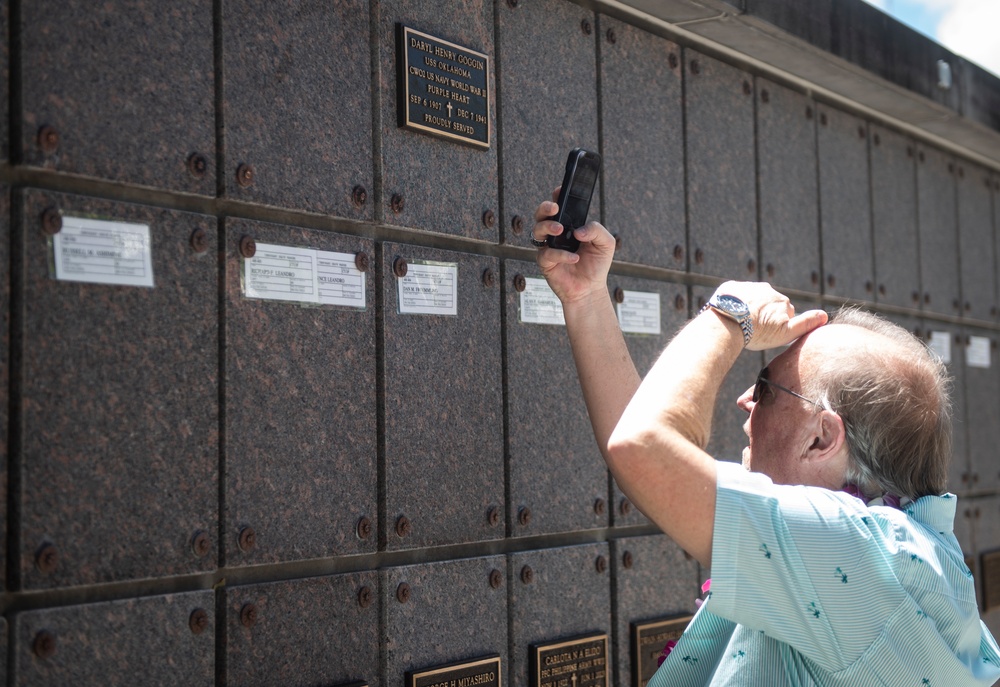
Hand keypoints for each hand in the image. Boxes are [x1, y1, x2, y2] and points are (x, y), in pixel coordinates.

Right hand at [531, 188, 615, 305]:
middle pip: (541, 214)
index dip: (557, 196)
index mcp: (569, 226)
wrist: (590, 289)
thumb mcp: (606, 243)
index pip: (559, 207)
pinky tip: (574, 258)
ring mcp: (548, 247)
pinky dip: (561, 254)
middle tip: (555, 208)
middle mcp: (556, 234)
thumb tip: (579, 230)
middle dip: (545, 207)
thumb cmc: (596, 265)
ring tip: (560, 230)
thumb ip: (597, 230)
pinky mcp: (545, 262)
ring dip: (547, 226)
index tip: (560, 190)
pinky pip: (547, 254)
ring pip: (537, 231)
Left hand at [712, 281, 827, 350]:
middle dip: (762, 314)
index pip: (783, 313)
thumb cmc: (758, 332)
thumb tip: (825, 316)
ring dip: (746, 307)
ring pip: (749, 298)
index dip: (775, 325)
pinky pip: (732, 295)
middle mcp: (767, 289)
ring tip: (738, 323)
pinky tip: (727, 315)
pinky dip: (731, 303)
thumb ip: (805, 324)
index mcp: (782, 301)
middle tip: (752, 329)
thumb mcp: (786, 333)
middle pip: (766, 304)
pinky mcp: (730, 286)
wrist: (729, 323)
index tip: (766, 333)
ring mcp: (748, 286)